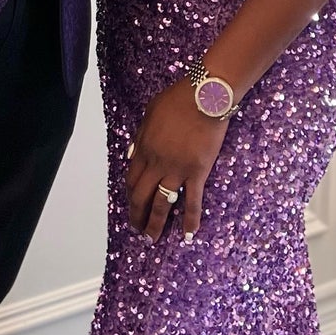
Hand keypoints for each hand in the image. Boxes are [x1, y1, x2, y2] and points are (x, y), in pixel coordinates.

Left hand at [126, 78, 227, 242]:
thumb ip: (140, 136)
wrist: (204, 96)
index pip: (132, 179)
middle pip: (141, 196)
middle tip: (138, 228)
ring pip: (162, 204)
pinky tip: (188, 234)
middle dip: (137, 215)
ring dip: (155, 224)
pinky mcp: (197, 173)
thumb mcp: (150, 113)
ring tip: (152, 238)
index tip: (133, 204)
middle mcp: (156, 164)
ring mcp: (176, 170)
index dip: (131, 195)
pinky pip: (191, 201)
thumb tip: (132, 153)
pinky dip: (189, 220)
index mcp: (143, 148)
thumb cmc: (178, 99)